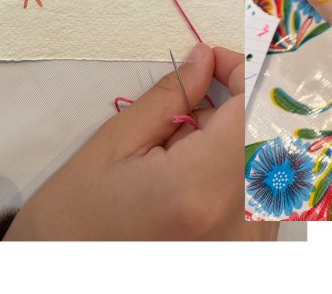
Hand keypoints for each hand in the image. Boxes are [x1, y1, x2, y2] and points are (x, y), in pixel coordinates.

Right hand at [4, 44, 277, 241]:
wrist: (58, 281)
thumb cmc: (73, 219)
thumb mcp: (113, 145)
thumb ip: (169, 97)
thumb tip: (206, 60)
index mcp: (199, 188)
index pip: (254, 109)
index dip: (243, 72)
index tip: (213, 60)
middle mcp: (235, 224)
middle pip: (272, 135)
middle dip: (244, 100)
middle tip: (202, 89)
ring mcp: (244, 248)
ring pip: (274, 165)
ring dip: (243, 135)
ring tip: (188, 141)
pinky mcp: (243, 258)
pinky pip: (265, 198)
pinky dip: (242, 169)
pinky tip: (200, 171)